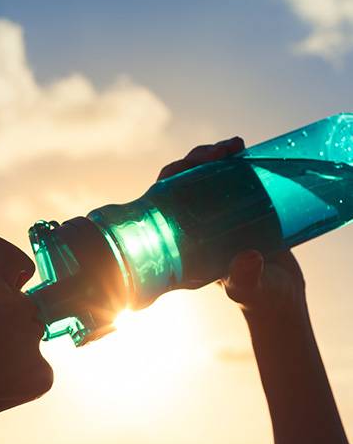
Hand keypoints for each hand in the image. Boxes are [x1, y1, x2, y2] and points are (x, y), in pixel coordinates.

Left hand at [157, 137, 306, 318]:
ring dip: (213, 155)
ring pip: (205, 174)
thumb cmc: (258, 296)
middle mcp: (194, 224)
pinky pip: (230, 176)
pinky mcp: (239, 206)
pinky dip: (234, 160)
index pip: (163, 203)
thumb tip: (247, 259)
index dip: (170, 180)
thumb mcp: (250, 289)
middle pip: (181, 183)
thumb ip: (245, 279)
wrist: (280, 296)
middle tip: (218, 153)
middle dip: (194, 161)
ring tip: (234, 147)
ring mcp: (216, 213)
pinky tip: (244, 149)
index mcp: (184, 242)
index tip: (185, 166)